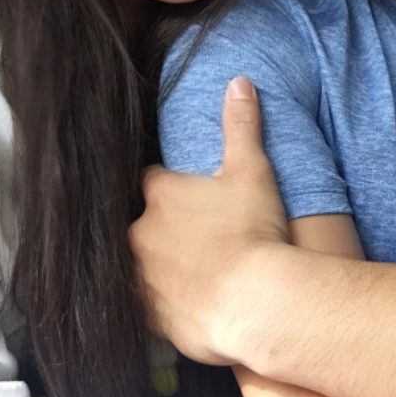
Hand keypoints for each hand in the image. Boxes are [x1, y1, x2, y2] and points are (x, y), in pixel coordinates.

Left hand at [129, 76, 287, 364]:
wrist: (255, 301)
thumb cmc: (253, 230)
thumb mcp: (252, 169)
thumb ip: (241, 124)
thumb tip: (239, 81)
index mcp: (160, 193)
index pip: (153, 179)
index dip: (171, 186)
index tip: (189, 194)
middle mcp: (140, 232)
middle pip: (143, 222)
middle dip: (163, 226)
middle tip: (198, 233)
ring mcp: (141, 276)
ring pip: (143, 264)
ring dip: (162, 264)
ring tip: (195, 270)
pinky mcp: (150, 315)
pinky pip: (151, 304)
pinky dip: (167, 301)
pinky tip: (192, 301)